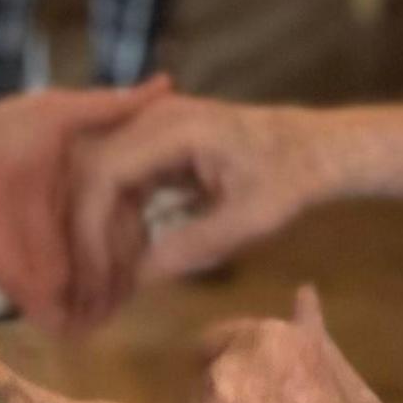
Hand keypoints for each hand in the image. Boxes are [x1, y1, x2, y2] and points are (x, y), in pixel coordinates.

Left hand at [0, 80, 168, 333]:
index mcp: (89, 199)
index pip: (135, 228)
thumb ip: (114, 106)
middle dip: (140, 279)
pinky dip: (83, 324)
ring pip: (99, 301)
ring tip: (132, 300)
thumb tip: (169, 83)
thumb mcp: (64, 111)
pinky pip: (63, 320)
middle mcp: (75, 237)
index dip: (156, 234)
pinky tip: (100, 315)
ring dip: (116, 305)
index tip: (184, 231)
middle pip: (123, 270)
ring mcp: (53, 266)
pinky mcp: (29, 288)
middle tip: (158, 276)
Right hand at [72, 95, 333, 309]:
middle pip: (94, 173)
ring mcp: (152, 129)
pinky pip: (123, 182)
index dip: (91, 226)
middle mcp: (153, 119)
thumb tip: (137, 278)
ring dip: (103, 228)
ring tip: (108, 278)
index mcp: (173, 128)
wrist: (312, 149)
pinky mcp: (156, 146)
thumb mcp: (249, 220)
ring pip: (103, 180)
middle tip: (92, 282)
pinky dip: (120, 220)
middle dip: (89, 230)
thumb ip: (193, 245)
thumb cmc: (288, 179)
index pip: (106, 173)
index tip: (93, 272)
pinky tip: (128, 257)